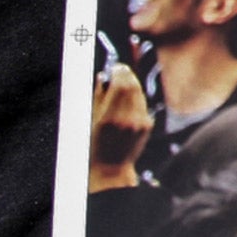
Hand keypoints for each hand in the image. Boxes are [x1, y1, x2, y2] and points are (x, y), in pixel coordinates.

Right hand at [89, 65, 151, 191]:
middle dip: (127, 75)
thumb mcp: (89, 123)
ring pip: (140, 94)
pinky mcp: (147, 125)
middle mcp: (127, 119)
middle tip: (121, 70)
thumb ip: (97, 98)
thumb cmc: (95, 148)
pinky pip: (144, 105)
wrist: (111, 169)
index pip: (121, 85)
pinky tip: (128, 101)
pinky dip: (137, 99)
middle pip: (133, 87)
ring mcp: (139, 123)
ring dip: (133, 85)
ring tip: (123, 84)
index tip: (116, 67)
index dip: (120, 72)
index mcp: (109, 118)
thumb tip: (102, 76)